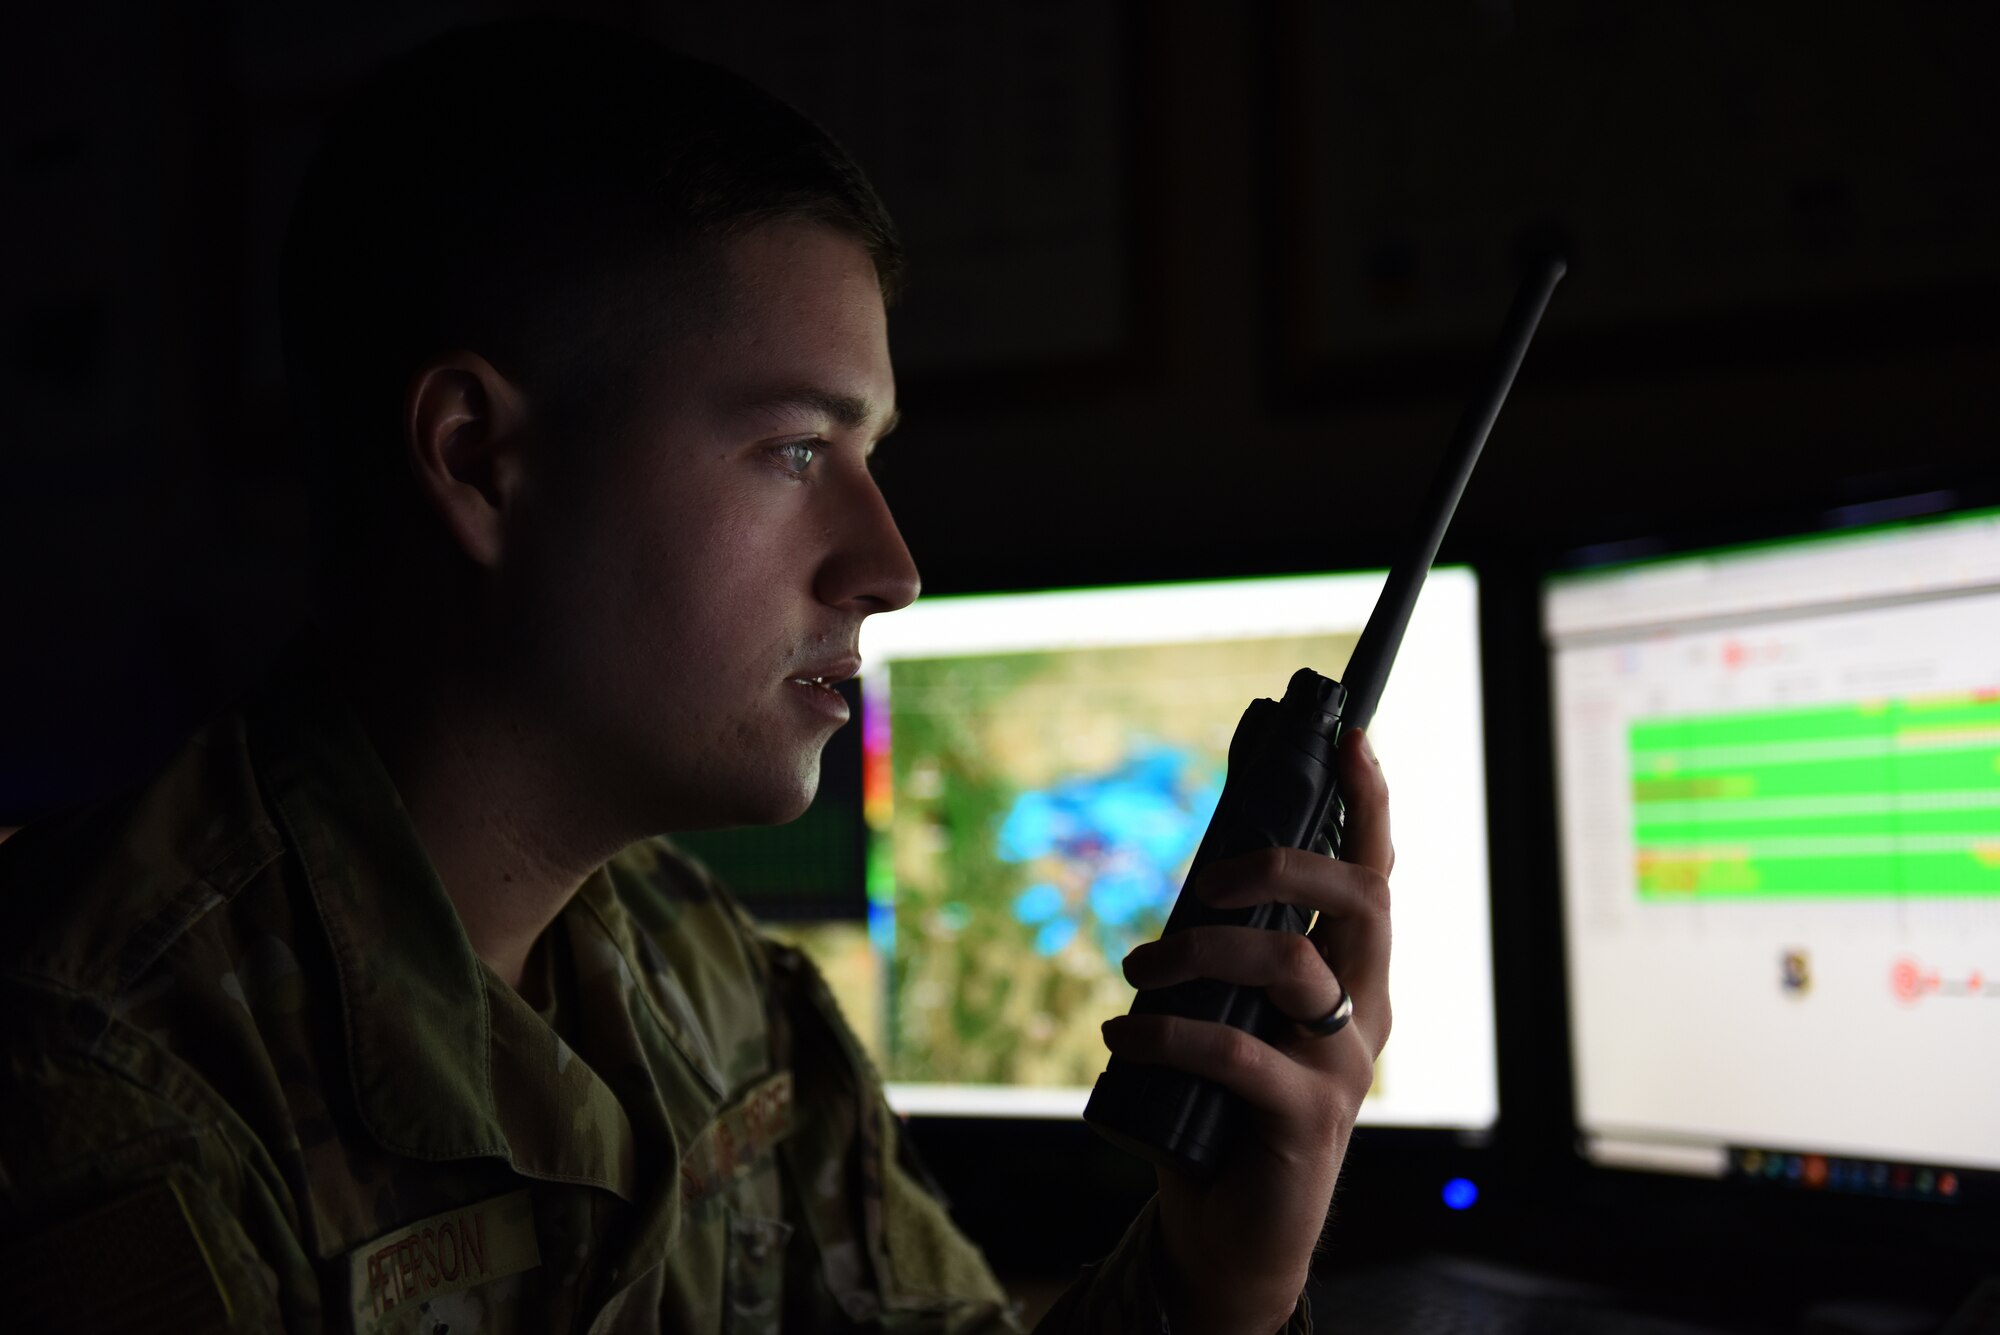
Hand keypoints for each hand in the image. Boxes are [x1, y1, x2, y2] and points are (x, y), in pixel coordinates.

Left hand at [1101, 728, 1392, 1334]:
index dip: (1369, 804)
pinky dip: (1169, 1033)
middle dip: (1279, 865)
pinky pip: (1238, 1054)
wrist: (1229, 1232)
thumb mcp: (1222, 1012)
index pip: (1375, 877)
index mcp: (1355, 978)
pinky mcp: (1306, 1121)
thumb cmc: (1221, 1108)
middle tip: (1203, 882)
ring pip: (1293, 966)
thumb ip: (1220, 951)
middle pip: (1357, 901)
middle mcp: (1366, 1013)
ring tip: (1138, 966)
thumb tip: (1191, 878)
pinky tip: (1120, 1035)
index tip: (1349, 737)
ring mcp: (1344, 1068)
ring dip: (1201, 950)